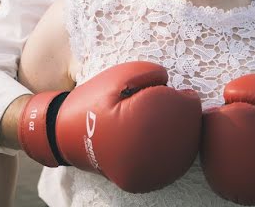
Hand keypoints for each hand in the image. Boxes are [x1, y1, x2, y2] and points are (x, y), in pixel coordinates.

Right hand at [17, 61, 201, 192]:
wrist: (64, 135)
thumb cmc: (93, 100)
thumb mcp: (119, 75)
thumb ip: (151, 72)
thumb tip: (173, 84)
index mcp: (141, 125)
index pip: (186, 109)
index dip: (184, 97)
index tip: (179, 92)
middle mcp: (144, 157)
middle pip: (190, 132)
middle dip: (184, 116)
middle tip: (172, 105)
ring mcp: (143, 174)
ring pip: (184, 152)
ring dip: (182, 134)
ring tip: (167, 121)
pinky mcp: (141, 182)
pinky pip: (171, 166)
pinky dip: (173, 151)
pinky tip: (164, 138)